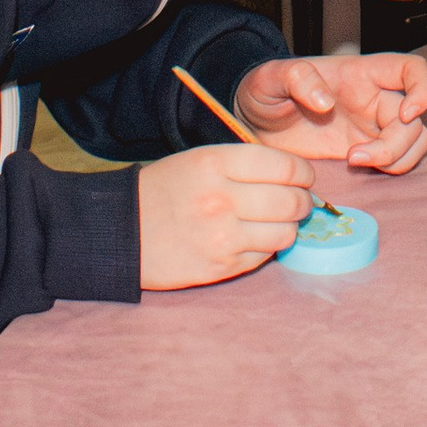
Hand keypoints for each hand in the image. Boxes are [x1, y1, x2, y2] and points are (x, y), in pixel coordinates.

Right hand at [136, 143, 310, 289]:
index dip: (303, 173)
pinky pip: (264, 257)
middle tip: (299, 201)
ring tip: (277, 222)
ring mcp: (222, 236)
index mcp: (215, 163)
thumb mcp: (199, 160)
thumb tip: (293, 175)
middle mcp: (221, 199)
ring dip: (288, 227)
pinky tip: (253, 239)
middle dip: (303, 201)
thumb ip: (244, 165)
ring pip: (284, 233)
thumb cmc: (164, 190)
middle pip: (290, 201)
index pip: (284, 166)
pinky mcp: (220, 266)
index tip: (305, 177)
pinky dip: (267, 248)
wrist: (122, 232)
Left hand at [235, 54, 426, 172]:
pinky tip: (356, 168)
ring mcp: (371, 127)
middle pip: (415, 119)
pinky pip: (396, 159)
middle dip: (398, 142)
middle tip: (358, 156)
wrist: (254, 122)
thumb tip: (326, 102)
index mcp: (360, 74)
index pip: (411, 69)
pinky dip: (390, 168)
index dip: (422, 89)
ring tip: (357, 163)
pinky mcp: (363, 151)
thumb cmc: (266, 89)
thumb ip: (298, 79)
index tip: (406, 114)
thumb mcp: (273, 77)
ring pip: (414, 141)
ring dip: (398, 158)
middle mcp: (374, 99)